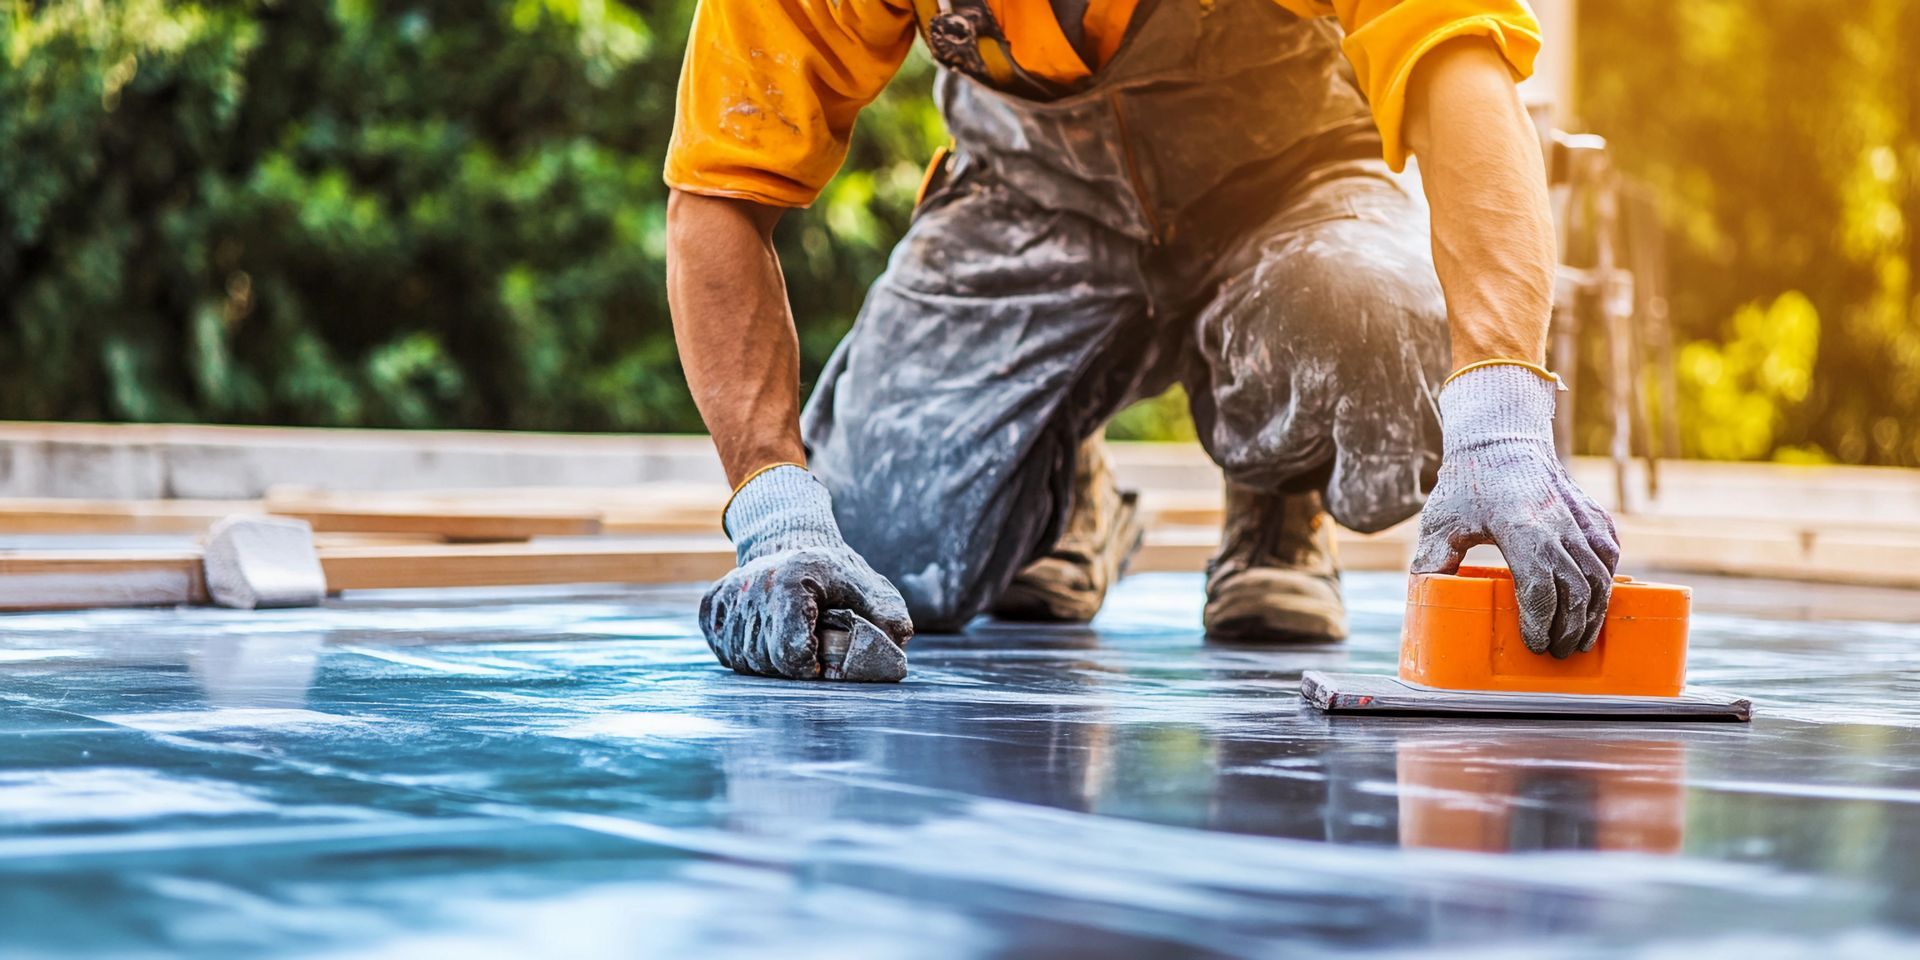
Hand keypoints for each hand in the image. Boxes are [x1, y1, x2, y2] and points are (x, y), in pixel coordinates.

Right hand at [701, 466, 911, 680]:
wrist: (791, 541)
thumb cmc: (835, 573)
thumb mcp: (868, 587)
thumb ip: (887, 616)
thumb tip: (898, 647)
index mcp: (793, 580)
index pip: (790, 650)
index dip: (808, 668)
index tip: (819, 665)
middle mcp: (753, 585)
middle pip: (767, 659)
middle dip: (791, 666)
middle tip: (808, 650)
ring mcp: (728, 596)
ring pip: (743, 659)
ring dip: (768, 661)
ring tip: (788, 640)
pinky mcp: (712, 606)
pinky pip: (723, 650)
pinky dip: (743, 653)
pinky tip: (763, 636)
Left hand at [1412, 365, 1620, 657]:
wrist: (1502, 439)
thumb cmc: (1469, 484)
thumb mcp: (1441, 520)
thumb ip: (1434, 558)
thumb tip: (1424, 594)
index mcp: (1521, 529)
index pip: (1541, 587)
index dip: (1541, 622)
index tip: (1534, 644)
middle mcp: (1558, 525)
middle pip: (1576, 590)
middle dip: (1569, 628)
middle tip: (1556, 652)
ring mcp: (1580, 519)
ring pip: (1600, 577)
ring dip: (1592, 614)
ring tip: (1578, 639)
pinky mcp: (1594, 515)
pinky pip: (1609, 555)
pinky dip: (1607, 583)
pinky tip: (1594, 603)